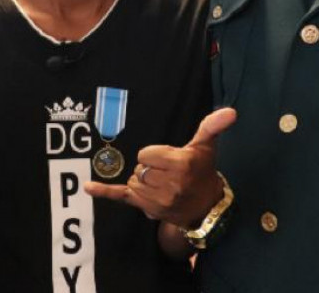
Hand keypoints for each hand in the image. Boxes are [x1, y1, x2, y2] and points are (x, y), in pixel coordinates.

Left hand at [85, 107, 235, 227]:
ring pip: (133, 180)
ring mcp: (157, 199)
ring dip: (142, 180)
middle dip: (149, 168)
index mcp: (180, 164)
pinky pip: (120, 196)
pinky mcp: (147, 209)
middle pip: (139, 167)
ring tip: (161, 184)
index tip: (169, 160)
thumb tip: (230, 111)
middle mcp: (169, 184)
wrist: (205, 207)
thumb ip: (212, 126)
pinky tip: (88, 187)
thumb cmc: (202, 171)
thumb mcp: (206, 147)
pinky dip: (104, 192)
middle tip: (166, 173)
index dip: (155, 155)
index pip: (146, 153)